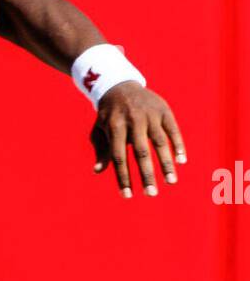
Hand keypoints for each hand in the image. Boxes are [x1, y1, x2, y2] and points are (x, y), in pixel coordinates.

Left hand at [90, 81, 185, 197]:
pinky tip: (181, 161)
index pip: (119, 157)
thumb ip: (101, 150)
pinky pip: (173, 130)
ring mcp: (150, 114)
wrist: (120, 85)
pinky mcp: (164, 110)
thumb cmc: (108, 115)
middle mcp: (133, 120)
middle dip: (146, 175)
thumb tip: (98, 171)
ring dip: (166, 164)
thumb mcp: (99, 130)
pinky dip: (178, 145)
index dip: (123, 177)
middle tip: (151, 194)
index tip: (127, 196)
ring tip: (171, 182)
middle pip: (141, 152)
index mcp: (115, 127)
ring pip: (160, 142)